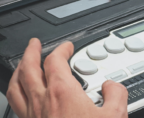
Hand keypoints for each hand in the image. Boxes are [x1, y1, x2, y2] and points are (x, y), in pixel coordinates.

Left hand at [6, 38, 127, 117]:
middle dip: (31, 52)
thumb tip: (112, 85)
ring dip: (19, 69)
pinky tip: (23, 94)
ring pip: (16, 86)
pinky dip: (17, 91)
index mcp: (63, 94)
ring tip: (24, 63)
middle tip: (35, 43)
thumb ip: (117, 93)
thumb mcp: (115, 116)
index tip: (68, 47)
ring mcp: (32, 116)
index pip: (56, 61)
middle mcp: (42, 102)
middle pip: (29, 68)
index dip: (62, 49)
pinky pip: (16, 104)